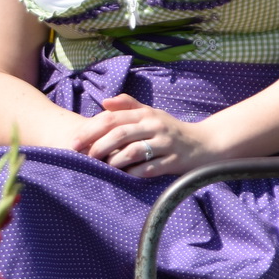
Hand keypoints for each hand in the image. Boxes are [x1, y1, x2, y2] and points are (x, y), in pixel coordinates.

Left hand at [73, 94, 222, 178]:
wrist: (205, 144)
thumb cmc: (170, 129)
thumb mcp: (150, 113)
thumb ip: (127, 105)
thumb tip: (104, 102)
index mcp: (145, 114)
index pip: (112, 118)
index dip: (90, 130)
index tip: (74, 142)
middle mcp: (154, 126)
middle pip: (120, 134)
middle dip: (98, 146)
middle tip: (84, 157)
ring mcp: (165, 144)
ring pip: (133, 151)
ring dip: (114, 161)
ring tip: (102, 167)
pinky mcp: (174, 161)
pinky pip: (149, 169)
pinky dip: (133, 173)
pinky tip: (123, 176)